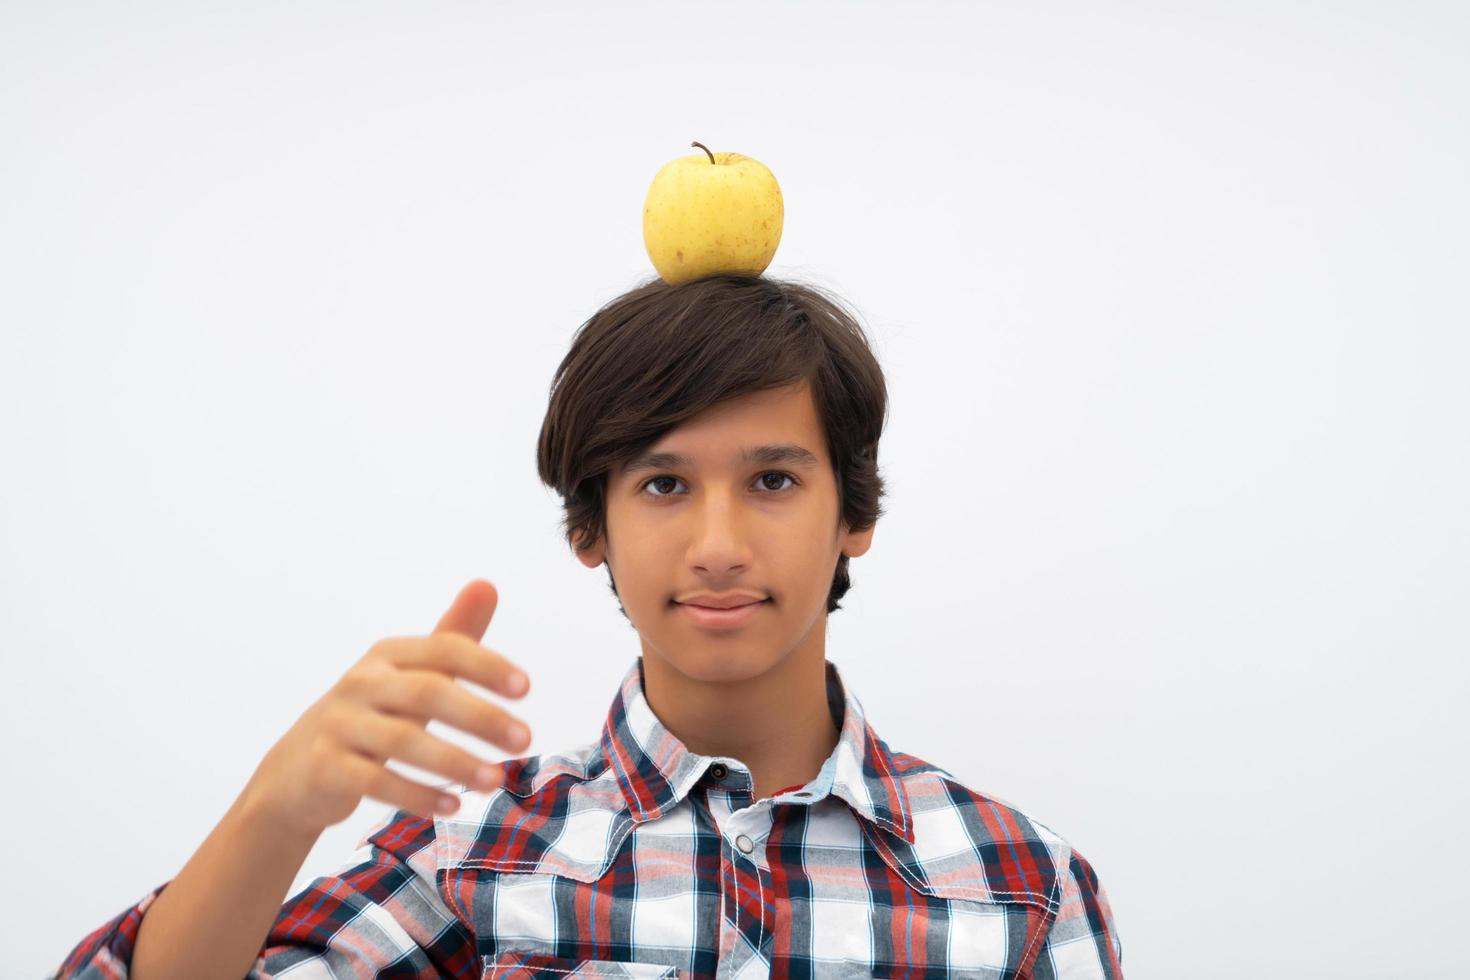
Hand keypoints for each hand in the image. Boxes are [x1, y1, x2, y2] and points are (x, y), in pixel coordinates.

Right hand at [241, 579, 530, 836]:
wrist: (295, 772)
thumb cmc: (370, 716)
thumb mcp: (409, 676)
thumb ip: (452, 638)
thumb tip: (487, 585)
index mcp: (387, 655)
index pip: (444, 649)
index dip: (485, 666)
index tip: (525, 688)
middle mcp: (361, 682)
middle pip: (427, 693)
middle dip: (480, 717)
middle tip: (525, 740)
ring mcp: (339, 725)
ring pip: (402, 741)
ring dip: (455, 762)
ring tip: (495, 781)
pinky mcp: (325, 767)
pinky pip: (376, 781)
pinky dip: (418, 795)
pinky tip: (453, 806)